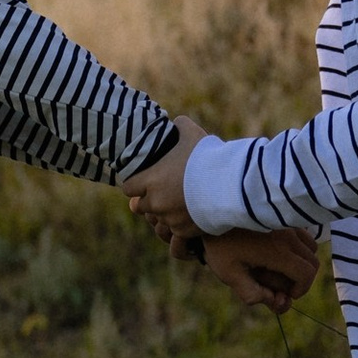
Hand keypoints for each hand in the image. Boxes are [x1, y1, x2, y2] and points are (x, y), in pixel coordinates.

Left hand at [124, 113, 204, 231]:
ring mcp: (169, 219)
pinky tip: (191, 222)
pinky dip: (182, 230)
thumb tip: (177, 121)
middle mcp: (156, 202)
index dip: (135, 184)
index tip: (143, 181)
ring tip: (178, 208)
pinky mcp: (184, 232)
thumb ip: (181, 126)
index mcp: (151, 180)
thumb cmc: (208, 157)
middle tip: (162, 194)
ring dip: (165, 216)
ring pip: (159, 223)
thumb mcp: (193, 134)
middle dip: (149, 201)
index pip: (129, 188)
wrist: (229, 185)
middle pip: (141, 207)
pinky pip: (176, 236)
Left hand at [202, 226, 319, 312]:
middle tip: (282, 285)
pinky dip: (298, 247)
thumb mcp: (229, 275)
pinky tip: (277, 251)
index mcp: (277, 252)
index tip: (287, 295)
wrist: (212, 213)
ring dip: (301, 262)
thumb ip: (251, 293)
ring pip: (310, 247)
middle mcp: (288, 236)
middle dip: (301, 279)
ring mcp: (287, 224)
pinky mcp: (283, 217)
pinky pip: (303, 234)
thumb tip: (274, 302)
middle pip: (312, 262)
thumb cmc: (219, 246)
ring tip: (280, 267)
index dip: (300, 289)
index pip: (306, 274)